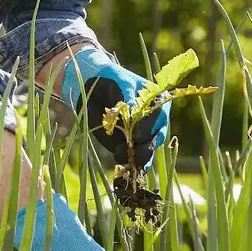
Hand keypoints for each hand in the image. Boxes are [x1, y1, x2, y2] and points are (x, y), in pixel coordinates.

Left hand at [56, 46, 168, 167]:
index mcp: (157, 100)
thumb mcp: (119, 83)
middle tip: (135, 153)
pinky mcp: (131, 144)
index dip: (149, 126)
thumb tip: (133, 114)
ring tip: (128, 160)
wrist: (92, 88)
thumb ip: (126, 97)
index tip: (136, 135)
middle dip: (147, 145)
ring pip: (149, 148)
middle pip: (158, 135)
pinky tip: (133, 170)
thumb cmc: (109, 80)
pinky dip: (136, 164)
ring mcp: (144, 133)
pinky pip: (138, 156)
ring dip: (141, 157)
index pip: (159, 115)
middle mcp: (154, 118)